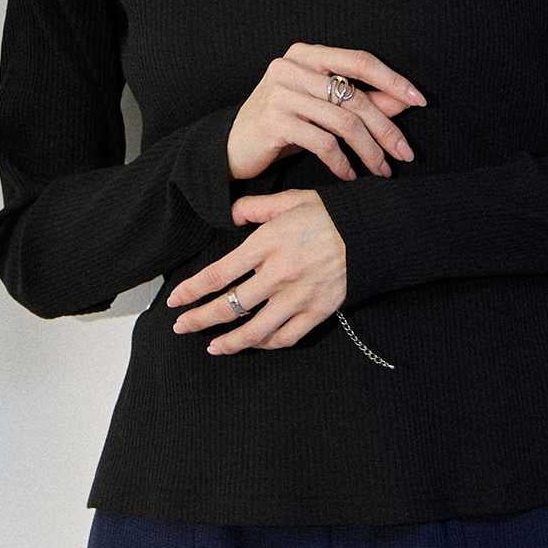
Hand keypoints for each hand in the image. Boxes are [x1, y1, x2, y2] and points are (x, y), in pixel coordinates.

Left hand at [166, 189, 347, 353]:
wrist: (372, 232)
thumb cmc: (329, 214)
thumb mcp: (290, 200)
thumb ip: (255, 207)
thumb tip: (230, 213)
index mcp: (266, 245)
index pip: (218, 274)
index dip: (192, 291)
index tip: (175, 301)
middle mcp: (277, 275)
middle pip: (230, 306)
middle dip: (200, 319)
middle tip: (181, 327)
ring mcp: (298, 297)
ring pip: (255, 330)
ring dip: (230, 342)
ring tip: (213, 347)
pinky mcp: (318, 311)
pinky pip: (286, 336)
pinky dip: (267, 344)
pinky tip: (254, 344)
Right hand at [225, 43, 426, 183]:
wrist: (233, 147)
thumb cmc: (284, 125)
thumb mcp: (322, 109)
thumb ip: (361, 100)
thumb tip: (405, 101)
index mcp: (306, 54)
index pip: (360, 60)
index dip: (393, 80)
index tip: (420, 100)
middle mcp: (291, 67)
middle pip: (355, 96)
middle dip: (386, 128)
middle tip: (405, 153)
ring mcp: (279, 92)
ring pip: (343, 121)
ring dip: (368, 151)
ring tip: (381, 170)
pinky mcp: (273, 121)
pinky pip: (322, 142)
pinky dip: (341, 163)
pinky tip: (349, 175)